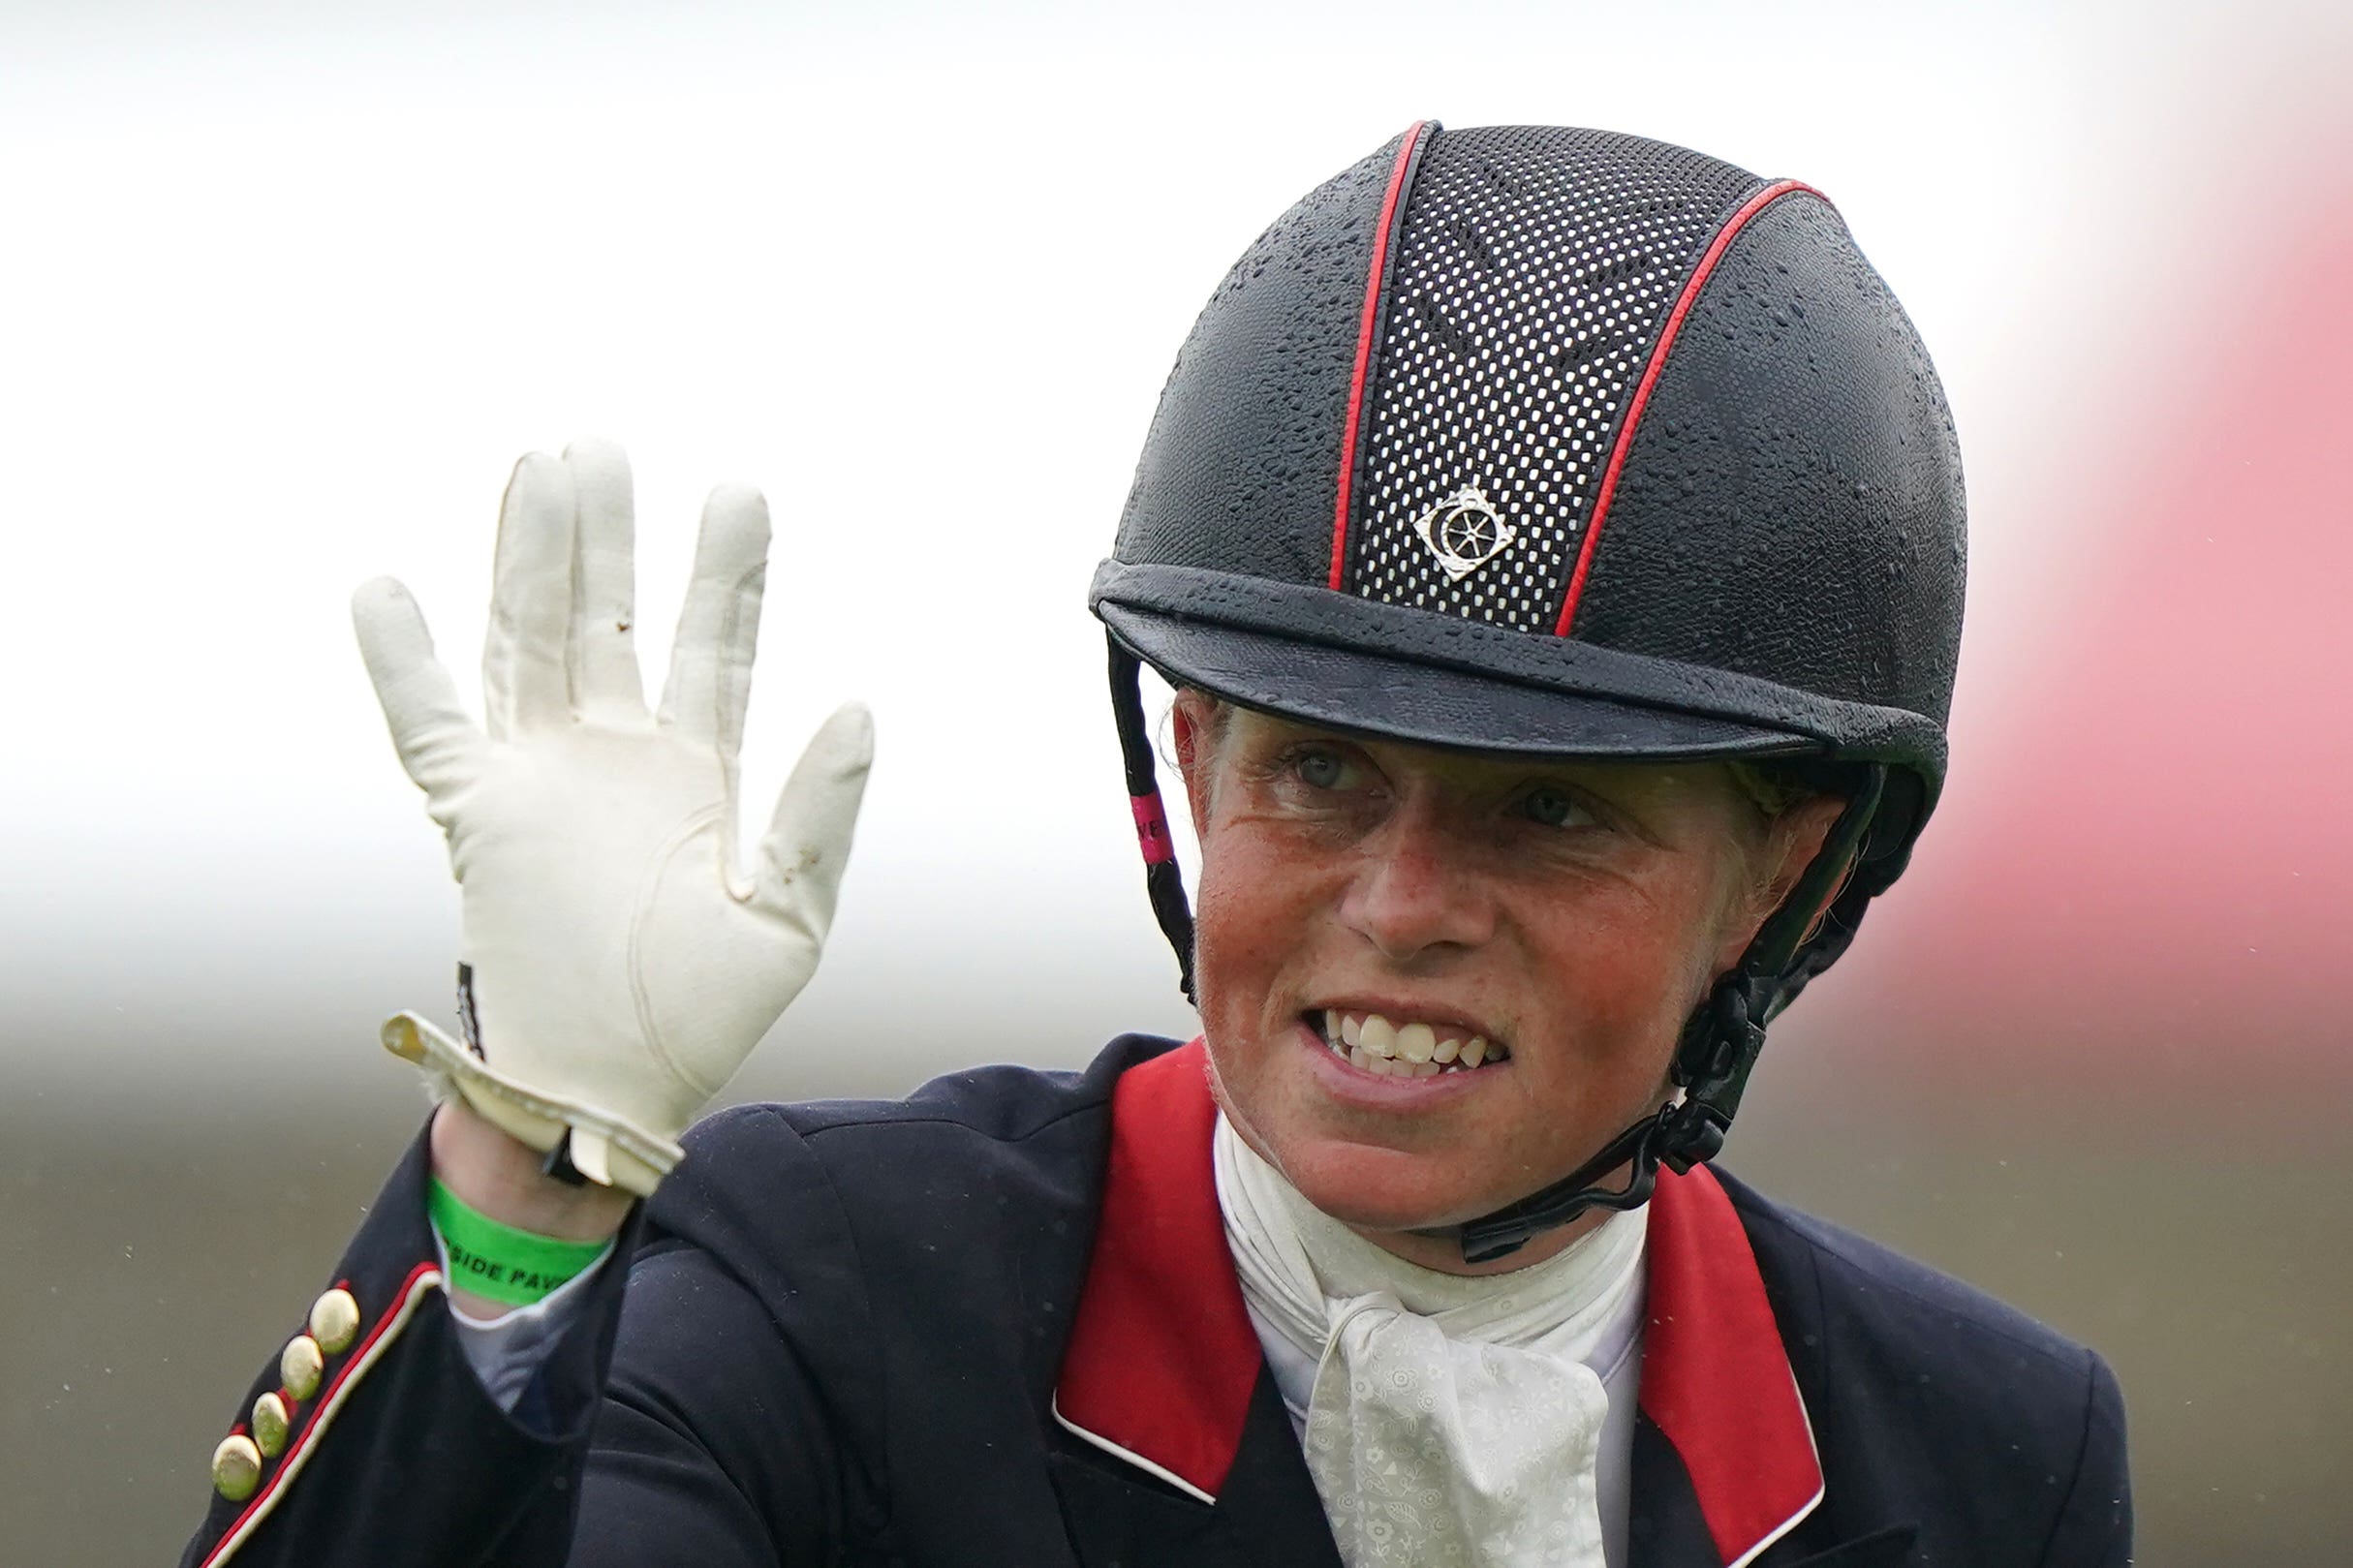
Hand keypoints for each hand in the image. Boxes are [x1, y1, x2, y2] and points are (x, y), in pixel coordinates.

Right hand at [353, 439, 871, 1194]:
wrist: (611, 1097)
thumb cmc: (703, 1019)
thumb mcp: (790, 916)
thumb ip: (819, 813)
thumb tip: (857, 705)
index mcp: (696, 776)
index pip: (711, 649)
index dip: (726, 574)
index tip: (740, 492)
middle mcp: (615, 761)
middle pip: (607, 621)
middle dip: (612, 536)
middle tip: (606, 442)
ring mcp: (543, 783)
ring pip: (529, 646)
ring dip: (528, 561)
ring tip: (537, 468)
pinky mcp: (480, 822)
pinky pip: (431, 730)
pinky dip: (404, 664)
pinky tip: (385, 589)